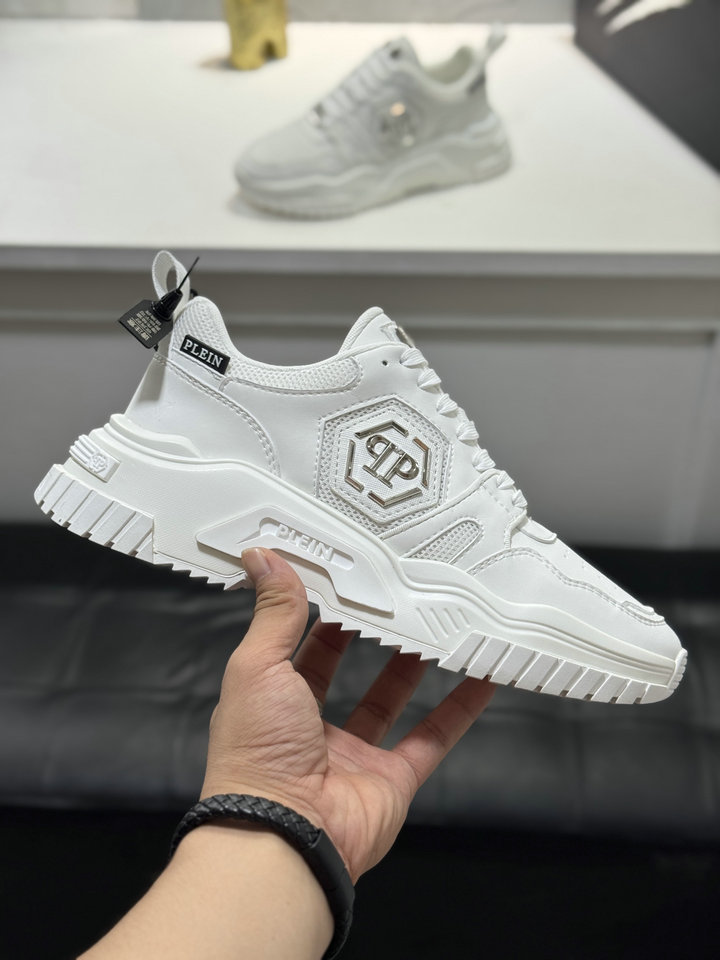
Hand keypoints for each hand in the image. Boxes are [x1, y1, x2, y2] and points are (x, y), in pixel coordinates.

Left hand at [202, 548, 494, 882]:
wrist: (285, 837)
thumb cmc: (258, 752)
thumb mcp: (258, 666)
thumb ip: (274, 614)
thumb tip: (262, 556)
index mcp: (271, 701)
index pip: (300, 646)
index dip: (321, 613)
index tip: (346, 576)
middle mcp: (310, 728)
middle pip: (347, 671)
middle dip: (368, 634)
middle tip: (394, 595)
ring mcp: (354, 755)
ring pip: (391, 700)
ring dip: (412, 665)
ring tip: (435, 623)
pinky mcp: (393, 779)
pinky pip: (433, 737)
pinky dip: (459, 709)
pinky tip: (479, 677)